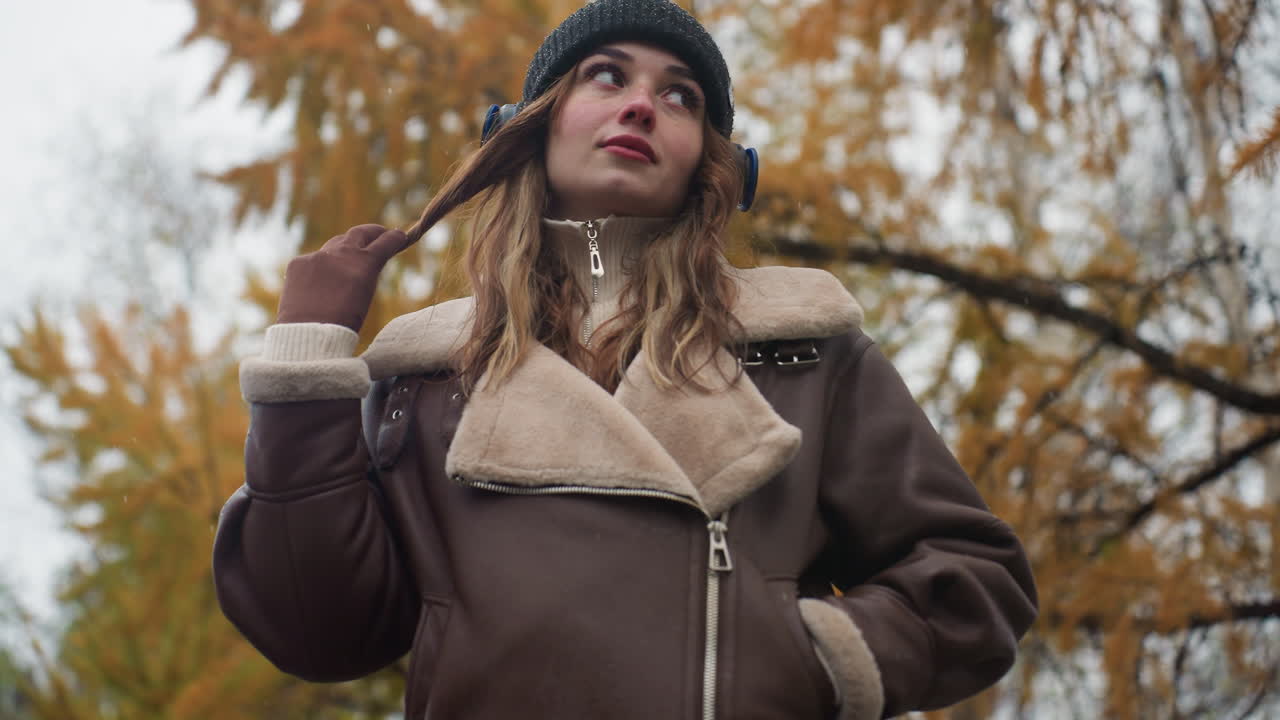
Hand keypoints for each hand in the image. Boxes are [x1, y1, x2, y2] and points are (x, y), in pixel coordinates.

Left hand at [276, 224, 409, 331]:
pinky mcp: (298, 262)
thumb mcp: (366, 296)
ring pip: (335, 245)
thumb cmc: (342, 325)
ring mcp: (317, 256)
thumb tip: (367, 262)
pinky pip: (313, 259)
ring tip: (348, 261)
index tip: (399, 236)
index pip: (385, 242)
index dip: (395, 238)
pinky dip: (320, 268)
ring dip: (344, 251)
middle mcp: (341, 253)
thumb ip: (368, 274)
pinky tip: (319, 285)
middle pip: (359, 233)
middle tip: (379, 234)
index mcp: (364, 264)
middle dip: (372, 233)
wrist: (308, 335)